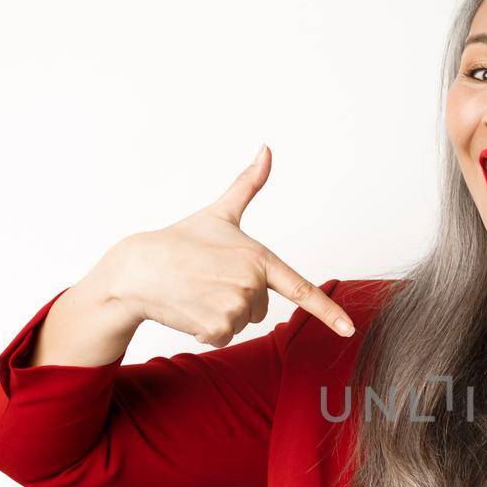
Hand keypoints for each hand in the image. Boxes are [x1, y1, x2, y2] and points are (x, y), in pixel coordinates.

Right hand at [87, 145, 354, 346]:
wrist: (137, 269)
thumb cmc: (179, 241)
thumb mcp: (219, 213)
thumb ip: (248, 185)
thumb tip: (266, 149)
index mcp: (258, 258)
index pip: (300, 289)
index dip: (328, 312)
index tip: (349, 330)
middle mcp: (251, 284)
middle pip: (259, 308)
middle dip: (237, 298)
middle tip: (207, 278)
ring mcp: (234, 307)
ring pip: (241, 323)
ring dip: (219, 313)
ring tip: (196, 291)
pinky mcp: (216, 328)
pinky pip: (222, 337)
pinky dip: (206, 328)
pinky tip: (189, 307)